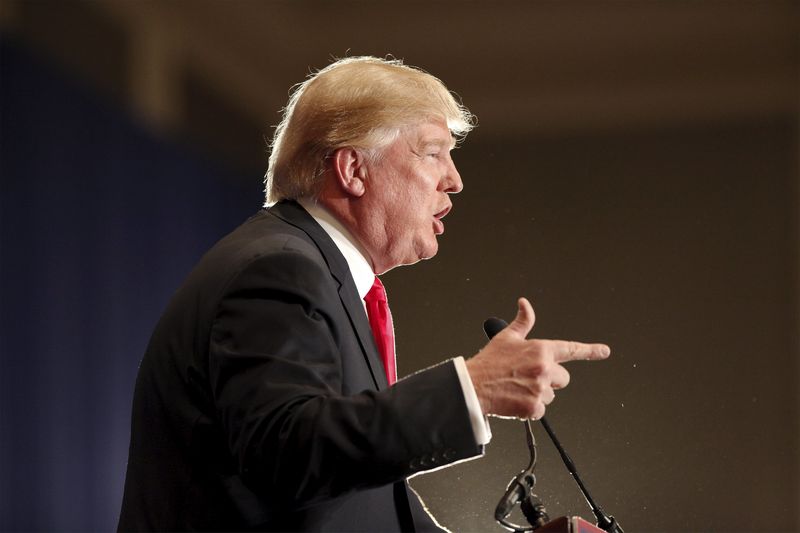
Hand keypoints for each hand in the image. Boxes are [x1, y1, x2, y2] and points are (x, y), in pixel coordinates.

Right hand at [465, 297, 609, 419]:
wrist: (473, 385)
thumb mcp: (507, 337)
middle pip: (563, 379)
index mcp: (540, 349)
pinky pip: (541, 411)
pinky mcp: (533, 407)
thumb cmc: (489, 362)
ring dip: (538, 395)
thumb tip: (525, 304)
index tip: (604, 351)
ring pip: (551, 396)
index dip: (590, 350)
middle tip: (530, 378)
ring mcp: (540, 388)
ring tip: (518, 388)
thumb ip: (523, 322)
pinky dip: (529, 409)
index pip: (571, 349)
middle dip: (550, 380)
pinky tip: (516, 400)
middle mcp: (543, 368)